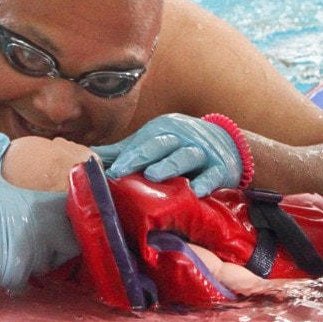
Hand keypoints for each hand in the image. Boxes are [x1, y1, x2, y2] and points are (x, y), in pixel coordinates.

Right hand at [0, 133, 79, 289]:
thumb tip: (0, 138)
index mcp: (36, 206)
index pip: (72, 212)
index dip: (74, 213)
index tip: (67, 213)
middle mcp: (38, 232)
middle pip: (71, 242)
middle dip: (66, 242)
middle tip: (54, 238)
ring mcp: (28, 256)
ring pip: (51, 264)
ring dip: (45, 260)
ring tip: (30, 252)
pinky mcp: (14, 275)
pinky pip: (28, 280)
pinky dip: (22, 276)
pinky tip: (10, 267)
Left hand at [91, 113, 241, 196]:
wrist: (229, 142)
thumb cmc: (181, 143)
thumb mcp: (155, 141)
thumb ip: (126, 150)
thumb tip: (93, 155)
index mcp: (163, 130)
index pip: (142, 143)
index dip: (125, 156)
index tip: (109, 170)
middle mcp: (182, 137)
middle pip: (160, 145)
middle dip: (141, 156)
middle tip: (122, 169)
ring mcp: (203, 151)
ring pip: (186, 156)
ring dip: (169, 165)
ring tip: (153, 176)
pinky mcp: (221, 168)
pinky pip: (213, 175)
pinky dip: (205, 182)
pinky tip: (195, 191)